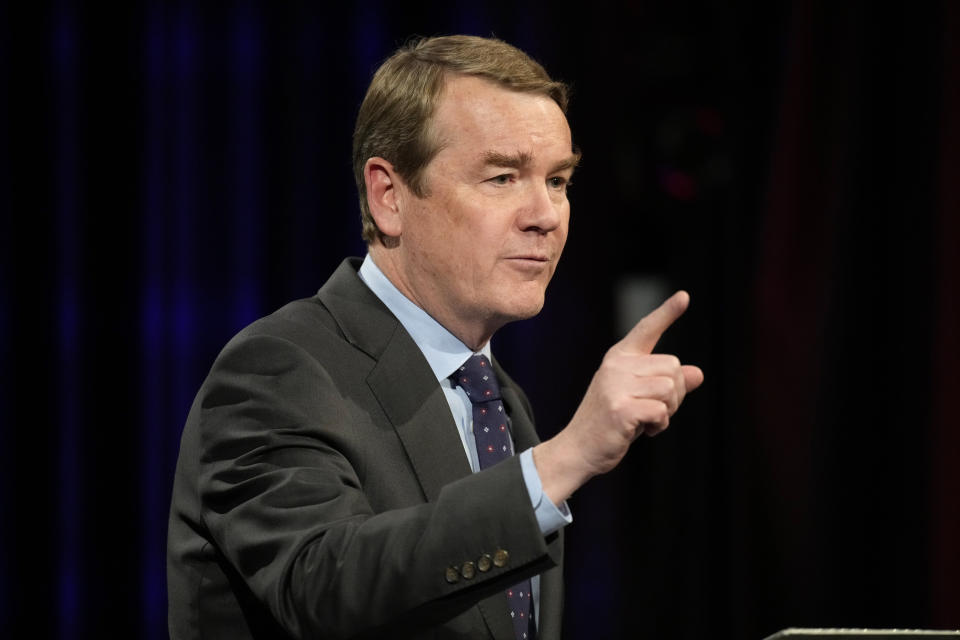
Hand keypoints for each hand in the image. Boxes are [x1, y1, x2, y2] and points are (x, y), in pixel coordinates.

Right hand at [533, 291, 703, 503]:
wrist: (579, 449)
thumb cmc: (612, 423)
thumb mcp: (640, 398)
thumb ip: (666, 383)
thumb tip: (698, 373)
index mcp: (619, 358)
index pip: (647, 329)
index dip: (667, 312)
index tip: (685, 296)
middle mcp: (617, 365)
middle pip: (673, 366)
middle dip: (674, 394)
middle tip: (653, 410)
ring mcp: (616, 385)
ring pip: (670, 388)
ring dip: (667, 411)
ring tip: (645, 420)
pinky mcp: (620, 408)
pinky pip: (661, 411)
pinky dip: (659, 425)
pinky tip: (642, 431)